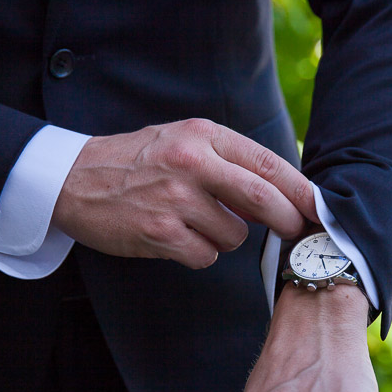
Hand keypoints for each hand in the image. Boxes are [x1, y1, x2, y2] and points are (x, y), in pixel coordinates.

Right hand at [51, 118, 316, 268]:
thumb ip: (227, 160)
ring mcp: (175, 199)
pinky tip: (175, 239)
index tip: (319, 207)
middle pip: (263, 197)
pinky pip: (205, 255)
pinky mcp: (160, 233)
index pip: (266, 163)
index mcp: (201, 135)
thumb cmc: (136, 161)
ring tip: (194, 223)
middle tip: (294, 230)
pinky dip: (199, 253)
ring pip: (234, 234)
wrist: (72, 180)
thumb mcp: (182, 141)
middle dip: (286, 219)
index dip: (300, 189)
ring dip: (225, 237)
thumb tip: (280, 192)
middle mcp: (191, 163)